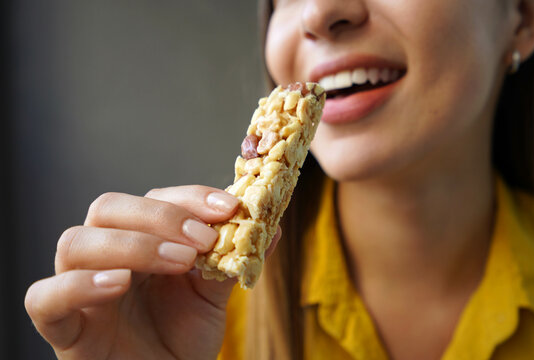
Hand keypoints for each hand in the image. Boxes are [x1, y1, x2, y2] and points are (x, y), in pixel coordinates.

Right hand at [25, 185, 279, 359]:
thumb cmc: (182, 337)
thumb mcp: (213, 294)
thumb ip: (233, 257)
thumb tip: (274, 226)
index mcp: (140, 238)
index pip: (154, 198)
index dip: (189, 197)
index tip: (229, 207)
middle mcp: (106, 253)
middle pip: (109, 208)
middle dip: (161, 217)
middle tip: (203, 238)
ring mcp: (80, 286)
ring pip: (76, 242)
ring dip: (132, 244)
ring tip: (178, 262)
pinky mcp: (63, 325)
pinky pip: (45, 297)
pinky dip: (78, 285)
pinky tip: (117, 285)